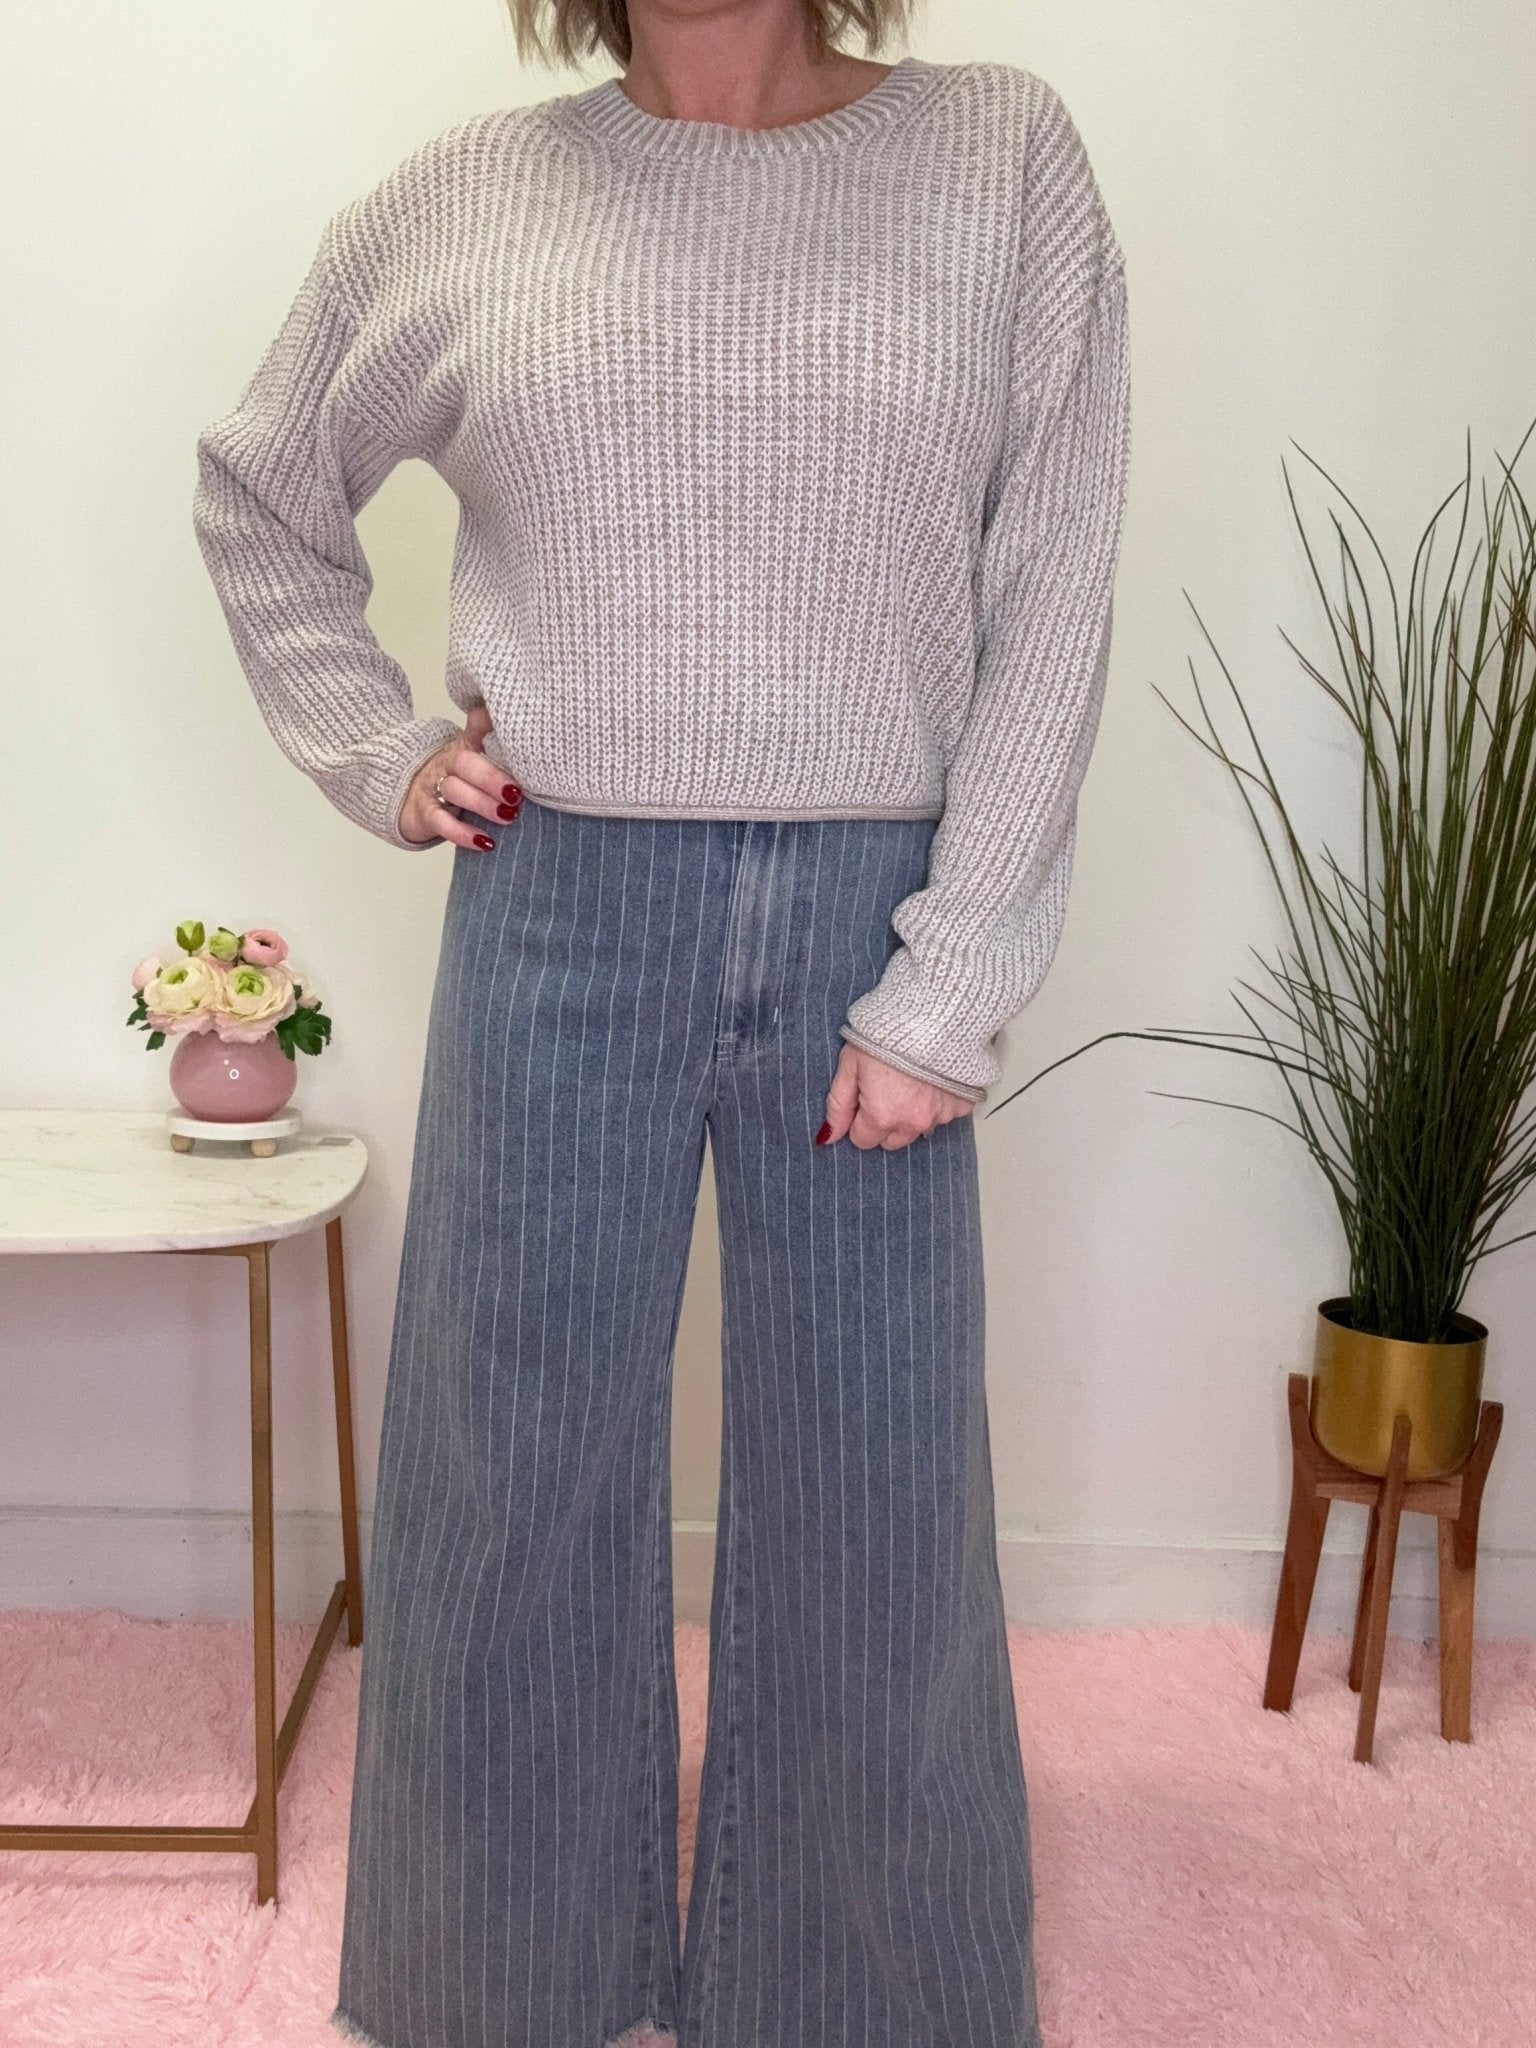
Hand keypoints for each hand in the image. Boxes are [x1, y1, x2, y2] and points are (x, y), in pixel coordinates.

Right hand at [398, 704, 522, 848]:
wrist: (410, 796)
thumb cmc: (457, 780)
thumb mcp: (476, 761)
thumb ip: (500, 752)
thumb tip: (532, 737)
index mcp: (464, 747)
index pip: (476, 731)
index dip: (489, 728)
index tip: (514, 740)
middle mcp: (447, 763)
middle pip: (466, 763)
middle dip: (492, 778)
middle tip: (516, 795)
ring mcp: (434, 787)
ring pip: (454, 790)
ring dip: (482, 804)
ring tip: (508, 816)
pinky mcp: (426, 814)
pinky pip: (442, 822)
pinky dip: (463, 833)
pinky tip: (485, 842)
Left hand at [818, 1041, 974, 1151]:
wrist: (933, 1010)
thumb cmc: (888, 1032)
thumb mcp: (850, 1064)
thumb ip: (838, 1105)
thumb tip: (828, 1136)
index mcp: (882, 1115)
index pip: (863, 1140)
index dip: (859, 1119)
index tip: (864, 1097)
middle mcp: (913, 1121)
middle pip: (892, 1140)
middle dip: (886, 1121)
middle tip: (887, 1088)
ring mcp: (941, 1114)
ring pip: (920, 1128)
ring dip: (913, 1112)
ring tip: (911, 1079)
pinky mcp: (962, 1103)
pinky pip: (946, 1114)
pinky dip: (938, 1101)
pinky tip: (932, 1078)